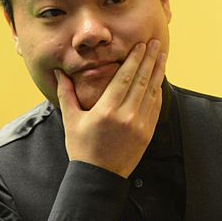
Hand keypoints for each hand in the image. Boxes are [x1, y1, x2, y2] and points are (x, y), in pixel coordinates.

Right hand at [54, 39, 165, 177]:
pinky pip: (155, 107)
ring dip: (158, 72)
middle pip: (142, 80)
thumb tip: (59, 73)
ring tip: (162, 56)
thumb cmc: (81, 148)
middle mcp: (126, 116)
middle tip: (156, 43)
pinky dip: (158, 91)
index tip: (141, 45)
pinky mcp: (147, 133)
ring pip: (152, 91)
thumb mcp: (71, 119)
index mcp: (107, 110)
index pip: (125, 77)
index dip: (135, 59)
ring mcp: (139, 125)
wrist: (98, 177)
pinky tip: (159, 80)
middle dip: (150, 59)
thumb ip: (66, 93)